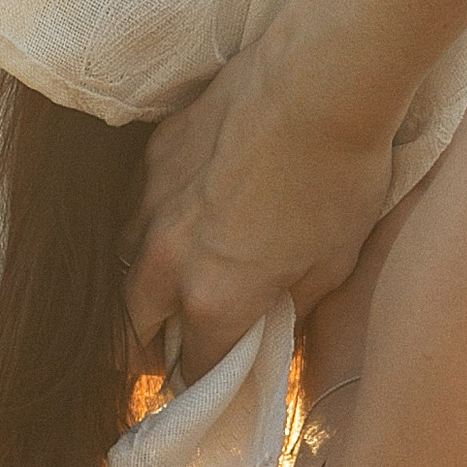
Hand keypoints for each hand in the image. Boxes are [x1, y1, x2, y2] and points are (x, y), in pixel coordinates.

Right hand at [122, 32, 395, 387]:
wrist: (321, 80)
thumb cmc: (341, 176)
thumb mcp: (334, 261)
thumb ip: (293, 305)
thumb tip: (273, 324)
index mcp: (215, 298)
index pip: (195, 367)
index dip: (205, 385)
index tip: (214, 386)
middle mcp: (167, 258)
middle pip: (132, 327)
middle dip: (148, 349)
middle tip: (172, 351)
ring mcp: (151, 202)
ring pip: (125, 266)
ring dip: (141, 289)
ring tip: (165, 290)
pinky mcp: (153, 154)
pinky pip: (135, 208)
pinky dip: (149, 228)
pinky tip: (176, 220)